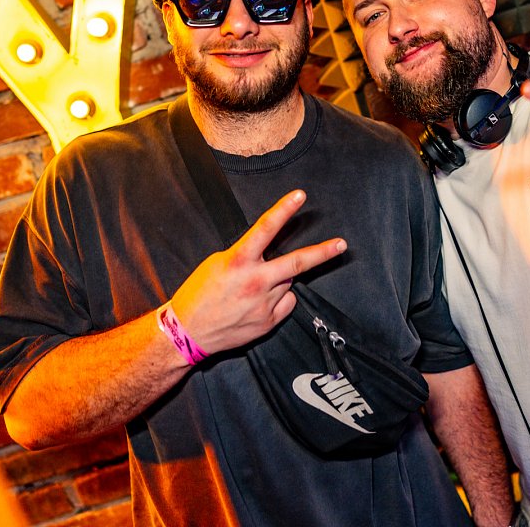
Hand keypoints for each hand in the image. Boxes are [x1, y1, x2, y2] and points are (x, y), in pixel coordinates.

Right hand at [170, 190, 346, 354]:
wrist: (188, 333)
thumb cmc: (198, 294)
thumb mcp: (217, 264)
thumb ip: (246, 257)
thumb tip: (269, 254)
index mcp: (238, 261)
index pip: (265, 228)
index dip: (284, 209)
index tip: (300, 196)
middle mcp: (255, 282)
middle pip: (297, 263)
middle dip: (323, 252)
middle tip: (341, 244)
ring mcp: (264, 304)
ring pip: (287, 283)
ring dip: (278, 281)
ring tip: (254, 289)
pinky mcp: (269, 322)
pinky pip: (286, 303)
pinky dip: (279, 299)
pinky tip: (258, 304)